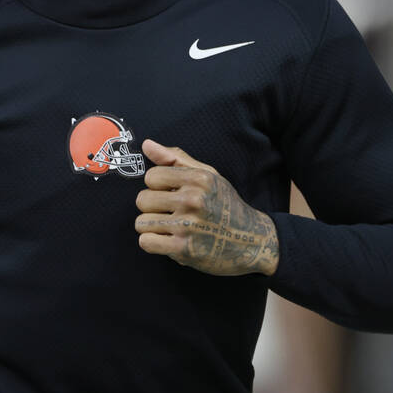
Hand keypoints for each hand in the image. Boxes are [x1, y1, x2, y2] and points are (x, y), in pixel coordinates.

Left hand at [135, 139, 278, 276]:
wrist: (252, 241)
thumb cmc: (225, 206)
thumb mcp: (208, 176)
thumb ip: (176, 159)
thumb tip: (146, 144)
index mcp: (199, 179)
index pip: (151, 176)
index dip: (157, 186)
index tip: (170, 193)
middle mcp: (193, 200)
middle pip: (142, 200)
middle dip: (152, 207)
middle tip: (170, 213)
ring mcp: (188, 225)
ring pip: (141, 222)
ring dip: (151, 227)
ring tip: (169, 227)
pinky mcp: (183, 249)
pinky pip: (146, 242)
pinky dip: (152, 243)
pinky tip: (167, 240)